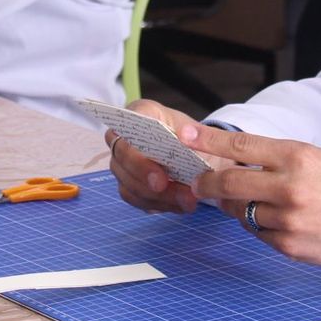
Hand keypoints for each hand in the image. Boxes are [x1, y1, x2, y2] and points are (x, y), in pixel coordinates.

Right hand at [106, 99, 228, 214]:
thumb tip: (187, 140)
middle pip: (122, 165)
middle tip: (176, 194)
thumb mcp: (197, 129)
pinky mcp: (129, 184)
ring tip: (187, 202)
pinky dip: (160, 205)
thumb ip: (192, 135)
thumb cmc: (192, 135)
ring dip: (159, 199)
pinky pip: (137, 200)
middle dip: (148, 184)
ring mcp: (123, 164)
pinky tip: (181, 206)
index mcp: (138, 114)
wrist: (198, 150)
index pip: (124, 134)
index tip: (161, 178)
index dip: (138, 160)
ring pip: (129, 187)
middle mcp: (123, 139)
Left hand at [183, 122, 320, 266]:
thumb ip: (272, 158)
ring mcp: (289, 219)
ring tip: (250, 202)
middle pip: (229, 182)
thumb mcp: (311, 157)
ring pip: (241, 211)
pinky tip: (275, 220)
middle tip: (200, 183)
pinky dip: (258, 226)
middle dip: (208, 183)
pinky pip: (258, 234)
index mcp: (296, 156)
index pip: (240, 144)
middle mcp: (290, 186)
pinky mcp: (290, 245)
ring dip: (236, 207)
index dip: (207, 139)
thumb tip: (229, 159)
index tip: (184, 135)